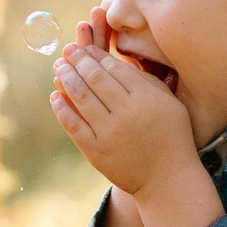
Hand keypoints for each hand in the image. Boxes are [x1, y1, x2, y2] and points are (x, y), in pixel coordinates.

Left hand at [51, 38, 196, 196]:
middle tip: (67, 50)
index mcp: (145, 98)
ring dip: (66, 78)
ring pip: (81, 97)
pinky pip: (73, 125)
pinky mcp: (96, 152)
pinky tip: (55, 95)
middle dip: (78, 60)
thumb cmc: (171, 136)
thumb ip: (145, 80)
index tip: (85, 48)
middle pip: (94, 78)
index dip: (96, 55)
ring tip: (59, 66)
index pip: (114, 68)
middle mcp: (126, 113)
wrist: (166, 178)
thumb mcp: (169, 103)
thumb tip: (115, 62)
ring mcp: (109, 134)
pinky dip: (61, 108)